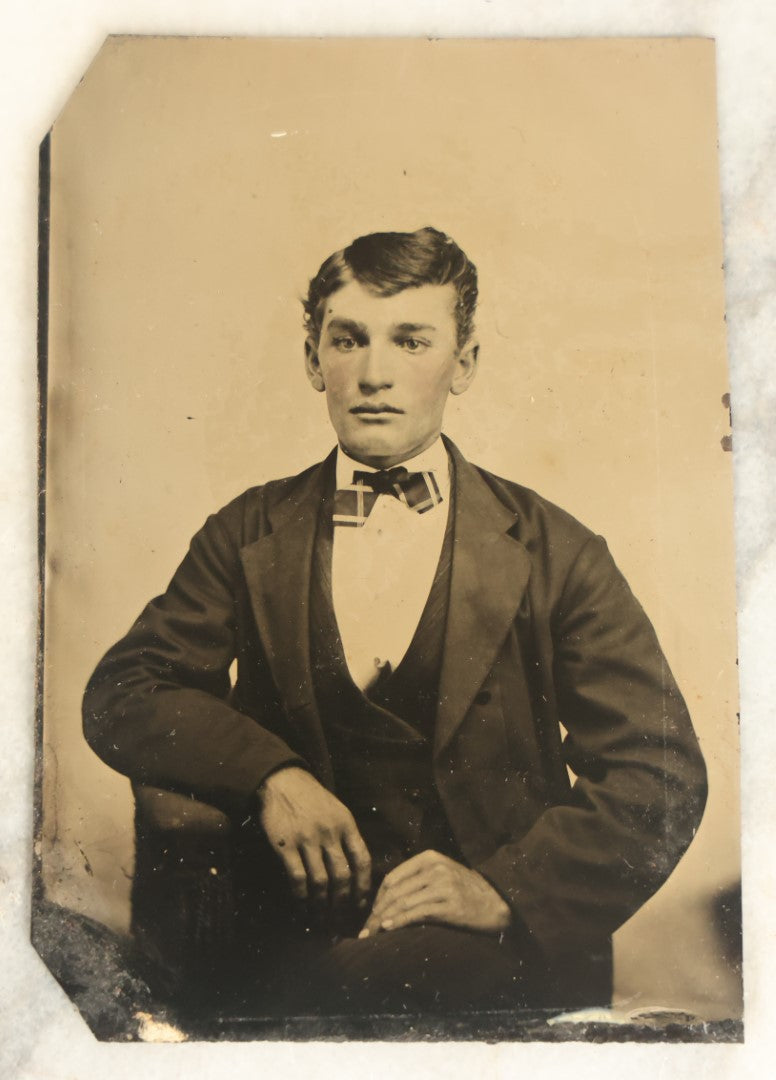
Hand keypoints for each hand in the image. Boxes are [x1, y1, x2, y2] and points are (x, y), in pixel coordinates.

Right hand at [257, 766, 371, 910]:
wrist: (281, 780)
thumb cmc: (311, 798)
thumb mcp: (336, 810)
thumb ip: (346, 837)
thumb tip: (356, 873)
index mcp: (346, 823)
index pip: (362, 860)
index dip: (364, 887)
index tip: (361, 906)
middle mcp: (329, 832)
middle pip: (342, 876)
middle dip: (342, 905)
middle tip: (339, 923)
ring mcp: (307, 838)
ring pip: (320, 882)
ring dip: (321, 906)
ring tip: (321, 922)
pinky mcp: (285, 844)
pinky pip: (297, 877)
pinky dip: (301, 898)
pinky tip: (302, 909)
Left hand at [359, 849, 511, 937]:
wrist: (498, 902)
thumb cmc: (466, 891)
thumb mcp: (442, 875)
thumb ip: (417, 880)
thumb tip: (385, 900)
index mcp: (429, 857)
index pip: (392, 878)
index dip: (377, 899)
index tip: (371, 917)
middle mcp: (434, 868)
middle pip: (394, 892)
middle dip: (375, 913)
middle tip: (364, 931)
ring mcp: (443, 885)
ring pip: (402, 903)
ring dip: (382, 921)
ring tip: (371, 935)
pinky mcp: (450, 904)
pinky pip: (417, 913)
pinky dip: (399, 921)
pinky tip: (388, 928)